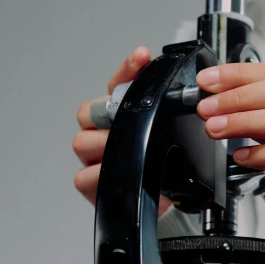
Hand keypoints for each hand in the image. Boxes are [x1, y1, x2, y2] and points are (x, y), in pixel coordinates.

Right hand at [72, 46, 171, 214]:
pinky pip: (84, 174)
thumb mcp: (173, 137)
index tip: (141, 57)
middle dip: (110, 116)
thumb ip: (169, 113)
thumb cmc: (168, 168)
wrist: (168, 206)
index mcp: (122, 116)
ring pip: (83, 141)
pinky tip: (118, 172)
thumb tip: (181, 89)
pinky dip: (100, 174)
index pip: (118, 85)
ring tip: (129, 150)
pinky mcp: (89, 183)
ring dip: (106, 145)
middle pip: (89, 111)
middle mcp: (103, 133)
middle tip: (133, 122)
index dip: (128, 70)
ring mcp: (94, 157)